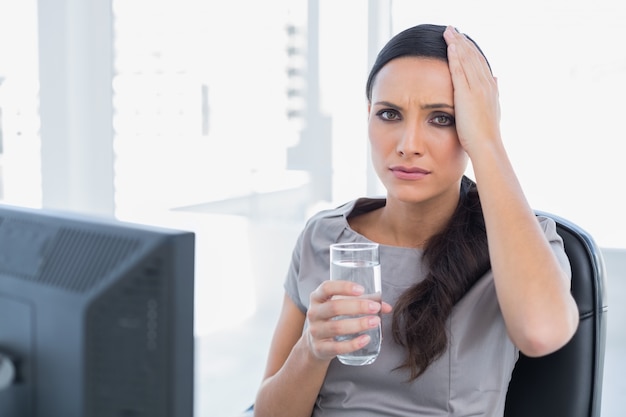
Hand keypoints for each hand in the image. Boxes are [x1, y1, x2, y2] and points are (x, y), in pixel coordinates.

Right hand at [305, 280, 391, 361]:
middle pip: (334, 307)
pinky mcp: (320, 348)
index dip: (344, 287)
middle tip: (375, 308)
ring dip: (358, 324)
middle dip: (357, 307)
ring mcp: (315, 331)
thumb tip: (387, 307)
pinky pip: (337, 347)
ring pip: (337, 327)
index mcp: (317, 298)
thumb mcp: (342, 306)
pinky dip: (353, 344)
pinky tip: (366, 339)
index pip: (327, 287)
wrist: (315, 344)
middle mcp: (314, 313)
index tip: (361, 290)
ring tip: (375, 322)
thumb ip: (364, 303)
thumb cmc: (332, 319)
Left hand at [443, 26, 500, 155]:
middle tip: (453, 28)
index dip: (471, 50)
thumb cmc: (486, 135)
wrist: (486, 146)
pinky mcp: (467, 94)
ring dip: (458, 43)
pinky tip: (450, 45)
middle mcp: (485, 85)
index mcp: (490, 89)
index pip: (479, 64)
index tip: (463, 39)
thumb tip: (496, 79)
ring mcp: (477, 88)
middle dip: (463, 41)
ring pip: (467, 60)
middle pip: (473, 57)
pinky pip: (460, 70)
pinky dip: (455, 56)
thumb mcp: (492, 110)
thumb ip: (493, 93)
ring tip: (449, 31)